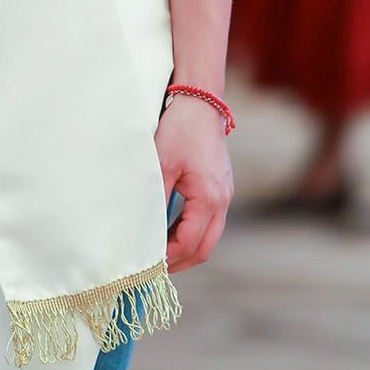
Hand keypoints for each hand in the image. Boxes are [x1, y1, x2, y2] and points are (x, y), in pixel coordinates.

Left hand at [155, 95, 232, 271]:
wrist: (201, 102)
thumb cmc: (180, 130)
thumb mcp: (161, 164)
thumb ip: (156, 199)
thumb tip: (145, 230)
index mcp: (209, 198)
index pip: (190, 243)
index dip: (169, 258)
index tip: (148, 264)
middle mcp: (223, 201)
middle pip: (204, 247)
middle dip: (180, 260)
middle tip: (154, 267)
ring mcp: (225, 195)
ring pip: (209, 236)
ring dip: (186, 246)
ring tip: (159, 250)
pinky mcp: (221, 187)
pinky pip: (210, 220)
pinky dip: (192, 230)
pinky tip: (171, 228)